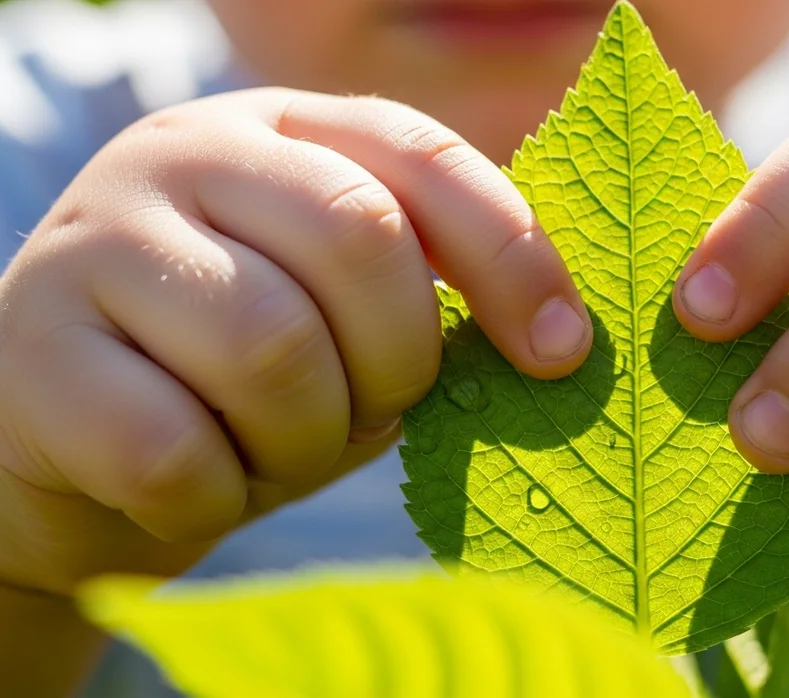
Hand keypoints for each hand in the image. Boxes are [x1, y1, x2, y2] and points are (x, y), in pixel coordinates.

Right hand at [0, 88, 591, 595]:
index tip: (561, 354)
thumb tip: (558, 341)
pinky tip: (203, 483)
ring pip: (270, 347)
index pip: (421, 155)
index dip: (511, 253)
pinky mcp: (33, 347)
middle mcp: (187, 154)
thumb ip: (429, 297)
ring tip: (277, 446)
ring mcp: (98, 239)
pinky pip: (173, 449)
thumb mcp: (346, 316)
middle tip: (371, 411)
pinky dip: (217, 495)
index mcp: (284, 131)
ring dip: (304, 438)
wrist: (69, 439)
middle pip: (358, 238)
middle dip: (396, 360)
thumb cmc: (244, 378)